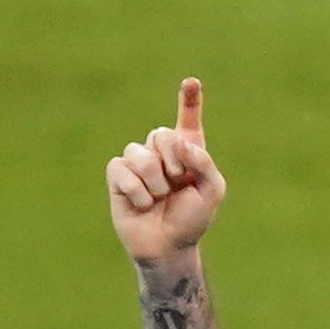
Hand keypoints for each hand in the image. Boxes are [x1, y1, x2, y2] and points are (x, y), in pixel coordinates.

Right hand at [107, 79, 225, 267]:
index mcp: (188, 152)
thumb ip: (203, 161)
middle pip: (162, 134)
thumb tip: (179, 140)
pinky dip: (137, 191)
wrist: (169, 246)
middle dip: (173, 161)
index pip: (188, 120)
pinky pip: (122, 170)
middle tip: (177, 183)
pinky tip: (142, 204)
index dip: (189, 101)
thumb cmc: (192, 218)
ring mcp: (138, 162)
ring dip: (155, 182)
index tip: (191, 82)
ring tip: (159, 198)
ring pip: (141, 154)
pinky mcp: (118, 175)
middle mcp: (162, 152)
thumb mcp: (211, 190)